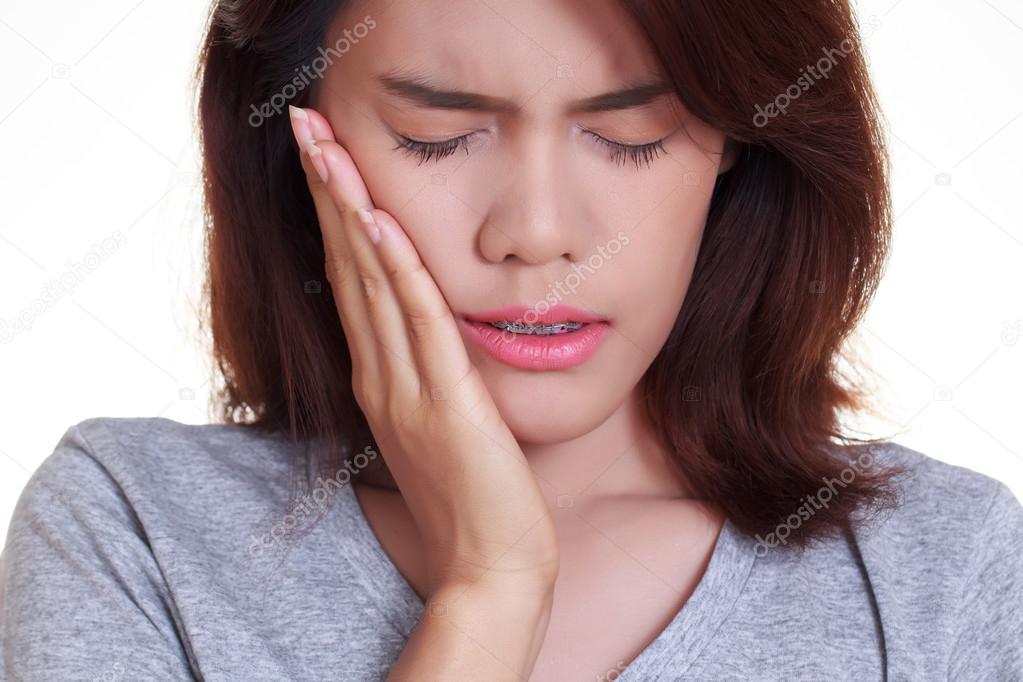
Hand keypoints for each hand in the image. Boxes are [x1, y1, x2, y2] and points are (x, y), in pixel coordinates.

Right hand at [288, 105, 558, 594]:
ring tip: (326, 147)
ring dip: (349, 210)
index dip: (334, 215)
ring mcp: (406, 389)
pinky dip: (398, 270)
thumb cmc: (468, 498)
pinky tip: (380, 223)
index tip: (323, 157)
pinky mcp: (445, 403)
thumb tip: (421, 332)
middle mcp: (381, 375)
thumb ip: (421, 374)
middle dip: (328, 192)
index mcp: (380, 377)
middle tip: (306, 125)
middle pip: (347, 267)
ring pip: (372, 283)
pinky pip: (418, 324)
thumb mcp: (436, 425)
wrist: (489, 565)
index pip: (350, 280)